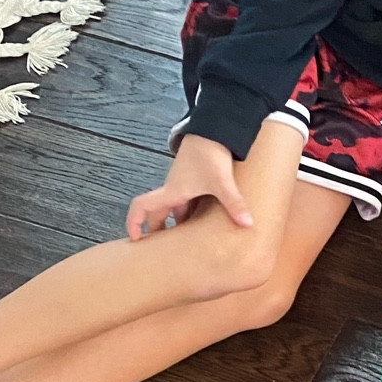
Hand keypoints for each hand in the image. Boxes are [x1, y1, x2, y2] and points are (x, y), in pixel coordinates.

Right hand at [127, 134, 252, 238]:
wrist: (214, 129)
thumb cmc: (210, 153)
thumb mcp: (221, 182)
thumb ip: (234, 204)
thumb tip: (247, 224)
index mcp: (172, 192)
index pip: (142, 207)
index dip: (134, 222)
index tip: (135, 239)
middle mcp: (173, 189)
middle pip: (159, 214)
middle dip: (159, 231)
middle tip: (164, 251)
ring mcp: (183, 184)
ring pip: (175, 209)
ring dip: (177, 224)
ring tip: (187, 244)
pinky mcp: (194, 180)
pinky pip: (187, 202)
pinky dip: (191, 214)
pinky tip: (205, 225)